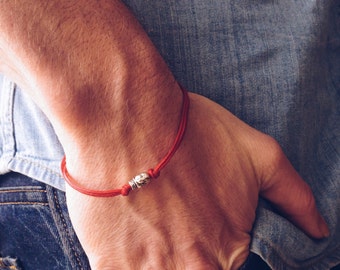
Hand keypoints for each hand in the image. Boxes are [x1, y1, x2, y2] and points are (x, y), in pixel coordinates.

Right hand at [66, 91, 328, 269]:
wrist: (130, 119)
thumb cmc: (193, 133)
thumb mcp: (258, 155)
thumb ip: (293, 197)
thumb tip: (319, 230)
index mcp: (228, 251)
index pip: (228, 262)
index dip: (212, 237)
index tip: (195, 217)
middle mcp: (190, 269)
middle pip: (192, 266)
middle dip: (183, 243)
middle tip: (168, 210)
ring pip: (158, 268)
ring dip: (154, 248)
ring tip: (146, 213)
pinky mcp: (109, 265)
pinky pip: (122, 267)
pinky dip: (125, 250)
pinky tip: (124, 221)